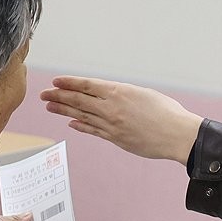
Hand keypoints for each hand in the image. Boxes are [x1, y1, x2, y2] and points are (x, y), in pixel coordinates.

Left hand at [41, 76, 202, 164]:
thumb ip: (124, 94)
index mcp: (119, 91)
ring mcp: (112, 124)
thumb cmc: (167, 112)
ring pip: (82, 115)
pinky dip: (80, 126)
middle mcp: (112, 107)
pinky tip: (71, 123)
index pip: (87, 85)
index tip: (56, 81)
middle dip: (59, 96)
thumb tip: (112, 96)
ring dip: (64, 111)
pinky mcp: (116, 138)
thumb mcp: (144, 94)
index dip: (69, 83)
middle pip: (79, 100)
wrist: (178, 135)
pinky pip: (93, 130)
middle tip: (43, 94)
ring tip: (50, 107)